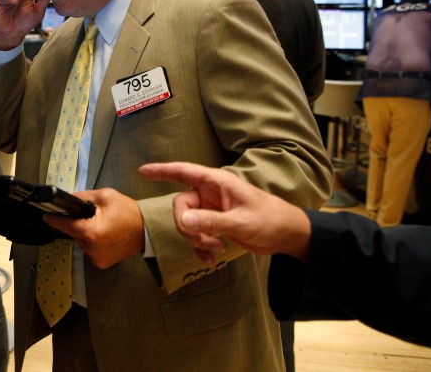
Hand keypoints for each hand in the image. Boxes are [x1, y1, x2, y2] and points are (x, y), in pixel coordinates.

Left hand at [42, 188, 144, 268]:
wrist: (147, 229)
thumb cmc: (128, 212)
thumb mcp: (105, 196)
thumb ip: (83, 197)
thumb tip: (67, 198)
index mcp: (91, 233)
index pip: (65, 225)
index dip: (54, 219)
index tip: (45, 215)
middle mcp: (91, 249)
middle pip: (74, 232)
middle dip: (78, 223)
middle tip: (92, 215)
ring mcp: (96, 258)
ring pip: (81, 241)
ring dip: (85, 233)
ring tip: (100, 224)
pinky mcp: (101, 263)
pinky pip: (89, 249)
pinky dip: (92, 242)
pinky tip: (103, 235)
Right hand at [139, 162, 311, 263]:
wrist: (287, 235)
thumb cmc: (270, 219)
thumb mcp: (241, 221)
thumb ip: (212, 221)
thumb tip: (184, 222)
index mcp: (216, 183)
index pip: (183, 172)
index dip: (162, 171)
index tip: (142, 171)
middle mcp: (210, 194)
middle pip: (181, 207)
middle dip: (188, 227)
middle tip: (204, 242)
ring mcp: (211, 210)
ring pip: (187, 224)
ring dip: (197, 240)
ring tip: (217, 250)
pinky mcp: (215, 226)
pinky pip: (197, 236)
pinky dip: (201, 249)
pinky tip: (212, 261)